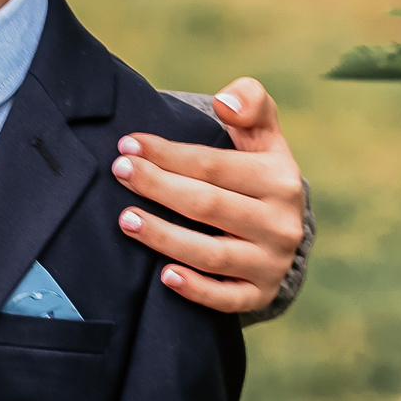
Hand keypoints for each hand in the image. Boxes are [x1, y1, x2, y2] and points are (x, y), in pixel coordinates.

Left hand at [112, 78, 307, 316]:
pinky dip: (196, 289)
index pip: (214, 166)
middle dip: (158, 187)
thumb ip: (251, 104)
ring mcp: (271, 264)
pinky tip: (164, 276)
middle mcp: (280, 224)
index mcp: (280, 180)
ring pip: (211, 254)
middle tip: (119, 171)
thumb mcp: (263, 136)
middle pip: (208, 206)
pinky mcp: (260, 294)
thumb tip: (226, 102)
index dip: (168, 154)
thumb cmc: (256, 174)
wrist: (281, 231)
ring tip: (125, 219)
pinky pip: (226, 298)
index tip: (129, 144)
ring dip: (164, 237)